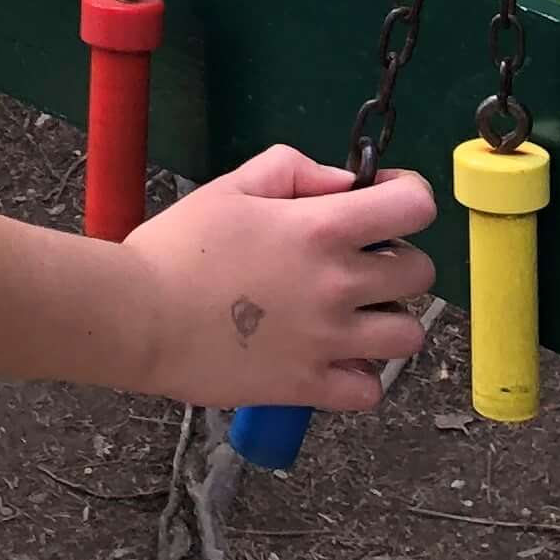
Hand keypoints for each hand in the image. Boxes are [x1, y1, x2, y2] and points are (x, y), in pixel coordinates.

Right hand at [120, 145, 435, 412]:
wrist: (138, 316)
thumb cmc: (176, 247)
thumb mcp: (230, 186)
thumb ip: (293, 170)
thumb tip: (343, 183)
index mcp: (321, 227)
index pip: (414, 206)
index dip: (407, 197)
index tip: (382, 204)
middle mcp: (338, 284)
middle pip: (421, 272)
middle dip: (398, 260)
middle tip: (359, 264)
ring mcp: (329, 340)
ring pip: (407, 336)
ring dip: (387, 322)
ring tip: (352, 318)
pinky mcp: (310, 386)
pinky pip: (369, 389)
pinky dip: (359, 376)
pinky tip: (331, 359)